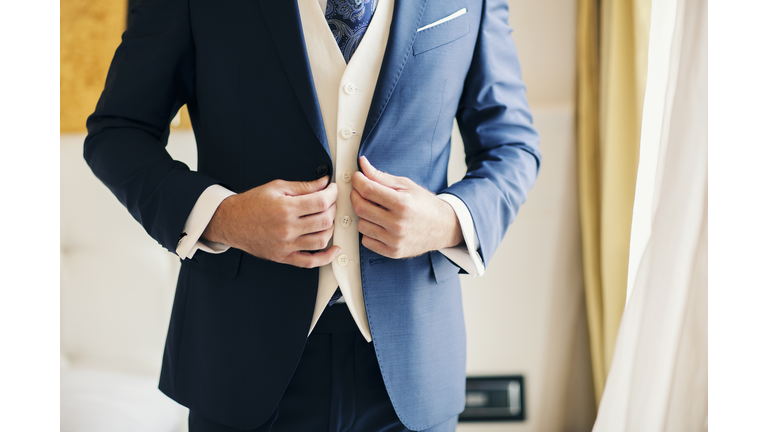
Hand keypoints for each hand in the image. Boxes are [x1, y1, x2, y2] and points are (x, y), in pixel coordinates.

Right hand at [202, 176, 340, 267]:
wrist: (231, 221)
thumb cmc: (251, 204)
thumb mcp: (277, 187)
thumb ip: (303, 186)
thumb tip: (324, 183)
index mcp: (285, 208)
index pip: (321, 202)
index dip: (333, 194)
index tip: (333, 189)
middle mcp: (287, 229)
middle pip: (324, 220)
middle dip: (333, 208)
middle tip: (330, 201)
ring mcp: (286, 245)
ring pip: (321, 240)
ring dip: (331, 228)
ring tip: (327, 219)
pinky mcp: (283, 257)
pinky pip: (310, 262)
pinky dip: (326, 258)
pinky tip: (334, 249)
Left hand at [351, 156, 462, 258]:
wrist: (443, 227)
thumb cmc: (424, 205)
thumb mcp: (406, 185)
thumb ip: (381, 176)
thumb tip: (363, 165)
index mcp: (403, 203)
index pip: (368, 190)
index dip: (358, 181)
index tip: (358, 177)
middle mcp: (398, 223)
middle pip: (361, 208)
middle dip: (355, 196)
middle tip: (361, 191)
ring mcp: (395, 240)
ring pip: (361, 225)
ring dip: (363, 215)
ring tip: (374, 209)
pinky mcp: (393, 251)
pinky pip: (367, 241)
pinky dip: (368, 231)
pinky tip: (378, 224)